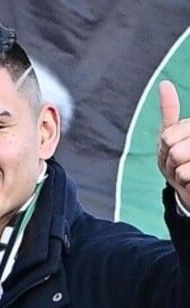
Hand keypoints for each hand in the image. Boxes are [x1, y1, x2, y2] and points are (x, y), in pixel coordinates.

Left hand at [158, 80, 189, 207]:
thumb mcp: (171, 132)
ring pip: (180, 165)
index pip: (168, 137)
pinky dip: (184, 182)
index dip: (165, 146)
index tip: (172, 147)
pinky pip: (186, 175)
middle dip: (170, 160)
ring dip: (178, 173)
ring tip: (185, 169)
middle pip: (174, 150)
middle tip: (178, 161)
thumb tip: (164, 84)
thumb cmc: (177, 156)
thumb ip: (169, 109)